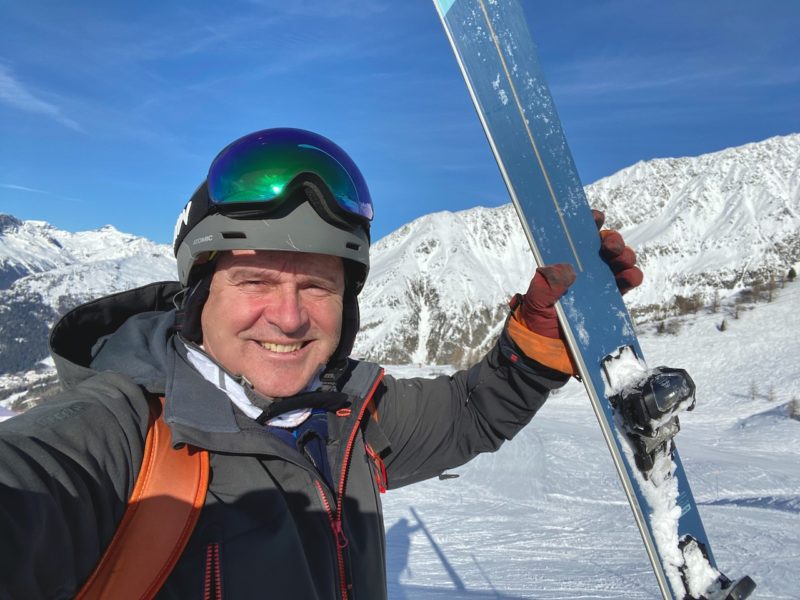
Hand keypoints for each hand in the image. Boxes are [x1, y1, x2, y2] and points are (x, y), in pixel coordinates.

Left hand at [506, 209, 642, 373]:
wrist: (544, 354)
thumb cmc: (536, 321)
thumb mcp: (535, 301)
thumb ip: (546, 286)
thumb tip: (567, 270)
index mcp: (562, 262)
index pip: (576, 237)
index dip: (587, 223)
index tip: (594, 218)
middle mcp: (583, 269)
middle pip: (603, 246)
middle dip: (611, 240)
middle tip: (609, 245)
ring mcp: (598, 284)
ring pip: (618, 262)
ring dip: (625, 256)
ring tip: (622, 262)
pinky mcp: (610, 301)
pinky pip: (626, 285)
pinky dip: (632, 276)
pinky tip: (630, 276)